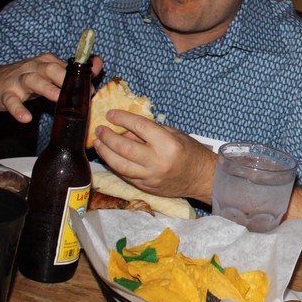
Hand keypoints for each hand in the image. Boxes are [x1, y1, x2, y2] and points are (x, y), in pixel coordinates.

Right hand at [0, 54, 103, 123]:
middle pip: (51, 68)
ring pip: (32, 80)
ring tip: (57, 99)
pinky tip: (26, 118)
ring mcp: (18, 80)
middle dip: (65, 78)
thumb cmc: (26, 79)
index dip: (80, 77)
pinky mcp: (4, 93)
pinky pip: (11, 101)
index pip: (66, 66)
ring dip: (46, 89)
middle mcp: (33, 67)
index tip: (92, 88)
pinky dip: (18, 109)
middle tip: (78, 92)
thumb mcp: (50, 74)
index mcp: (46, 62)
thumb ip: (74, 71)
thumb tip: (99, 63)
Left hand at [92, 109, 215, 201]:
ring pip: (119, 164)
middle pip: (124, 147)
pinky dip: (114, 164)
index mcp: (167, 144)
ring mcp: (150, 177)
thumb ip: (150, 132)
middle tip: (100, 129)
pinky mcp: (146, 187)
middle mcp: (157, 161)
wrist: (203, 179)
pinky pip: (125, 175)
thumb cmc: (191, 153)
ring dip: (105, 152)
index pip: (139, 127)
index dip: (122, 118)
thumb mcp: (175, 135)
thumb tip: (126, 131)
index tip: (111, 114)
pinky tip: (109, 156)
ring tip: (98, 143)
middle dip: (107, 136)